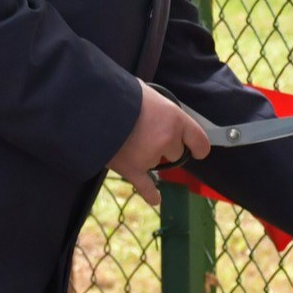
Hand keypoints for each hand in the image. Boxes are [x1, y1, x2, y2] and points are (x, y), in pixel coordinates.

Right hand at [108, 82, 210, 206]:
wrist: (94, 106)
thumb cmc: (121, 92)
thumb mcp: (148, 93)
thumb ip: (160, 110)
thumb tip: (159, 115)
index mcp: (175, 119)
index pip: (199, 140)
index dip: (198, 146)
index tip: (197, 151)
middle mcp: (167, 140)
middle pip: (176, 152)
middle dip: (165, 146)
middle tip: (145, 132)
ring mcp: (149, 156)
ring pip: (157, 163)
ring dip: (148, 156)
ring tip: (129, 139)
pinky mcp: (131, 169)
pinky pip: (145, 186)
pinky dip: (150, 194)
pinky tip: (156, 199)